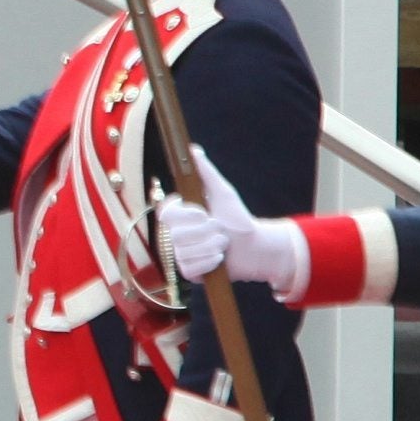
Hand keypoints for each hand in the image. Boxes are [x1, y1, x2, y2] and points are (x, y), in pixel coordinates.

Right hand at [161, 148, 305, 290]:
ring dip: (211, 246)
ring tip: (223, 243)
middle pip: (176, 233)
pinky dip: (210, 262)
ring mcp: (181, 253)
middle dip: (205, 231)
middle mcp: (176, 234)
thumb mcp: (223, 193)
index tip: (203, 212)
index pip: (165, 212)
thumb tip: (193, 149)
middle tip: (219, 228)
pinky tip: (220, 258)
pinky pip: (190, 267)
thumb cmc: (238, 219)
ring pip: (185, 250)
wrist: (255, 248)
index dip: (183, 214)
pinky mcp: (189, 271)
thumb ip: (206, 172)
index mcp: (180, 215)